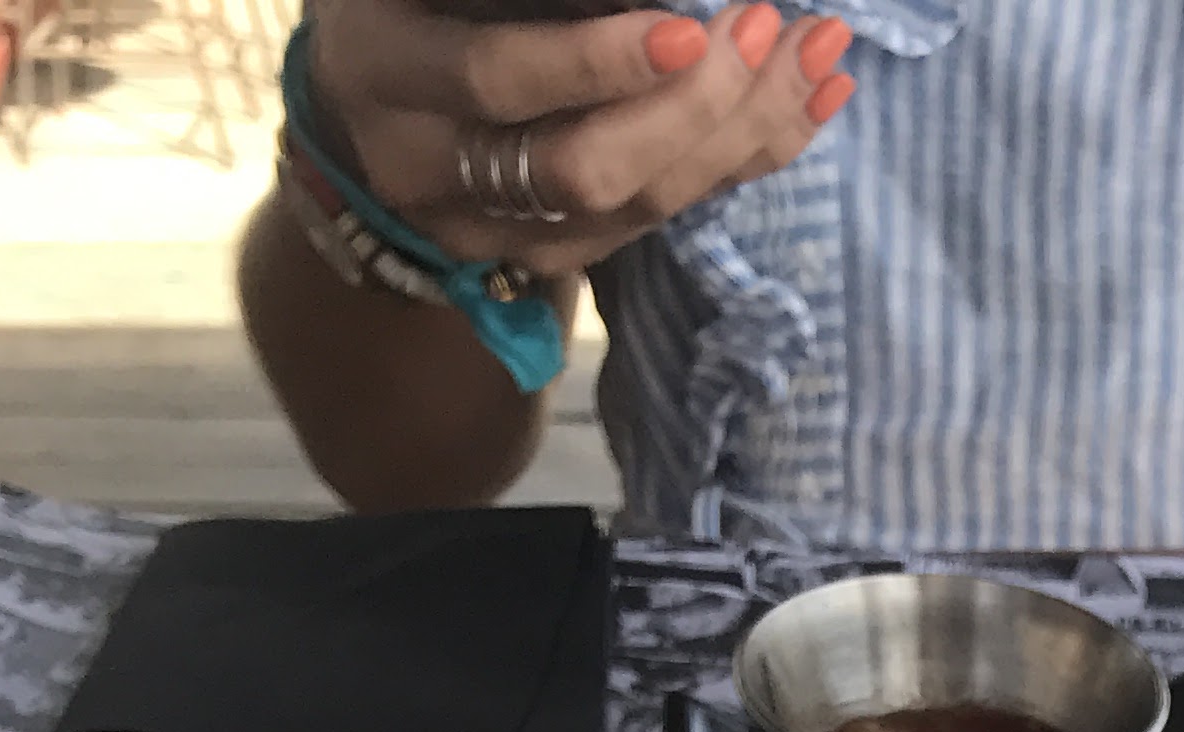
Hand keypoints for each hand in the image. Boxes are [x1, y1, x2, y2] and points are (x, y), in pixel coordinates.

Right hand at [302, 0, 851, 277]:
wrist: (364, 115)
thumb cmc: (406, 7)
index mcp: (390, 74)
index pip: (498, 78)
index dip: (592, 60)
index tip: (685, 27)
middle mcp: (437, 173)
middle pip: (584, 168)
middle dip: (691, 105)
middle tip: (770, 29)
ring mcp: (504, 233)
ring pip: (639, 204)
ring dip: (744, 130)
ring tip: (819, 52)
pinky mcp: (561, 255)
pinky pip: (669, 214)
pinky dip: (749, 155)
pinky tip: (813, 97)